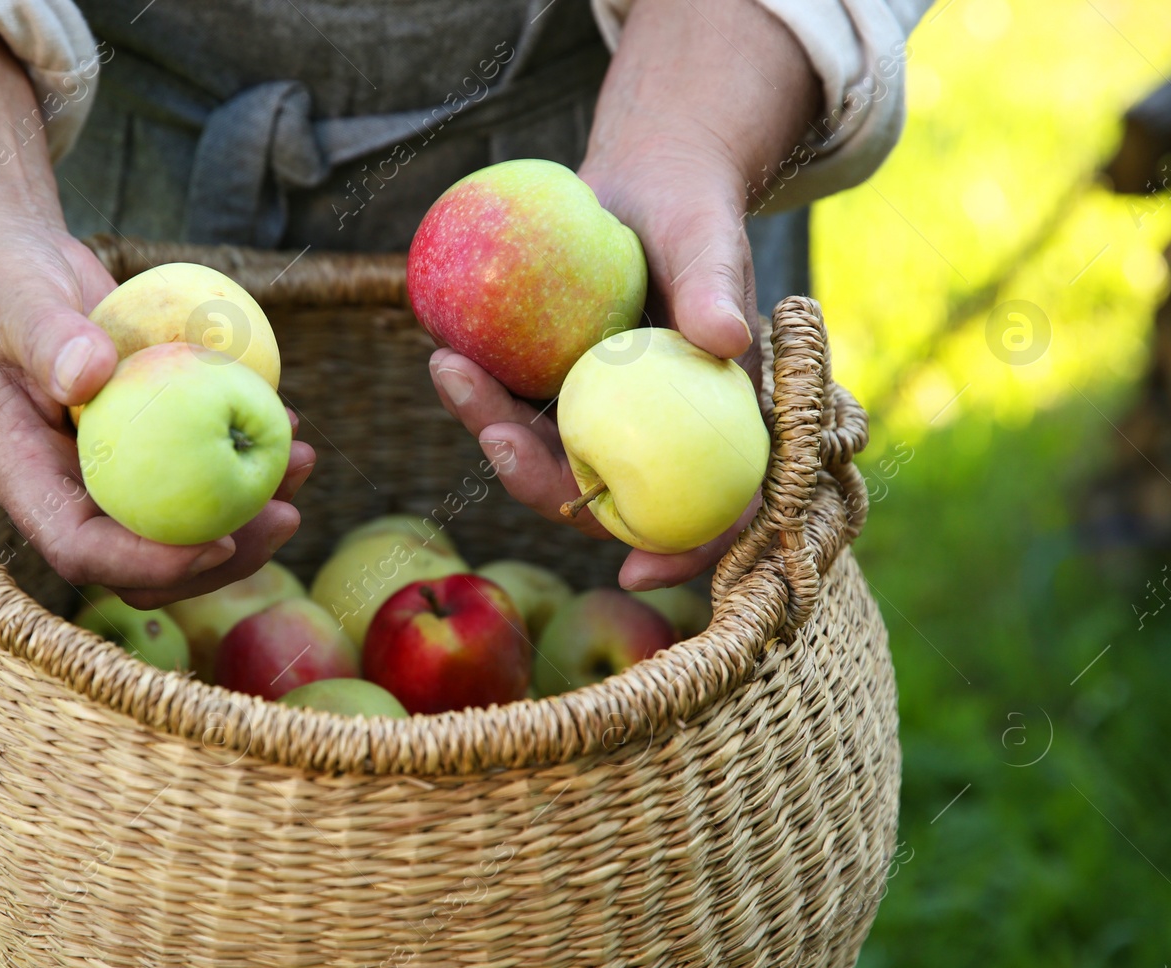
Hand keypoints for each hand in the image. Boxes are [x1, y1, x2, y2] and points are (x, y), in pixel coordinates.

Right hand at [0, 26, 311, 607]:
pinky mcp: (145, 448)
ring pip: (179, 527)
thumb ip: (48, 338)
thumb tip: (92, 374)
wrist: (17, 267)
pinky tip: (292, 424)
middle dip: (220, 555)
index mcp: (20, 476)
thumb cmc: (3, 281)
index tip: (218, 543)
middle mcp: (63, 490)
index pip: (79, 549)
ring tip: (304, 461)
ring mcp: (107, 473)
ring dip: (249, 511)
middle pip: (142, 560)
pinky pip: (198, 474)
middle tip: (286, 515)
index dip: (148, 563)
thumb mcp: (17, 300)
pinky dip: (248, 460)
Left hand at [431, 0, 817, 589]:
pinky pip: (511, 409)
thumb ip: (715, 286)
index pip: (715, 512)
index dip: (682, 555)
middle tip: (491, 435)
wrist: (639, 189)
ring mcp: (596, 423)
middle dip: (538, 479)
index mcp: (713, 429)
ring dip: (489, 429)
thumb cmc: (691, 215)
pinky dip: (478, 390)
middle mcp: (652, 441)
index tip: (634, 574)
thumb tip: (728, 337)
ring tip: (448, 367)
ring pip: (542, 456)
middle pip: (598, 496)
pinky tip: (443, 349)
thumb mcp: (707, 240)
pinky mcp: (551, 394)